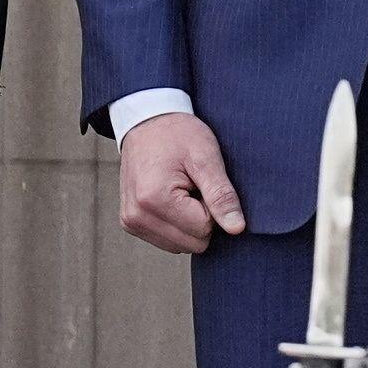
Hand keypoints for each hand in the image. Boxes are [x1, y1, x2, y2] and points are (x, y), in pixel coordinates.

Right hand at [118, 110, 246, 255]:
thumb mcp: (206, 157)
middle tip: (193, 185)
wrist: (147, 121)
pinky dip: (176, 223)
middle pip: (192, 243)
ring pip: (180, 246)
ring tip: (182, 189)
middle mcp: (136, 217)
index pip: (204, 229)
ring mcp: (131, 222)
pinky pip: (167, 241)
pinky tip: (172, 197)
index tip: (202, 180)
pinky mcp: (131, 224)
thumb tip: (237, 229)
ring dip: (188, 221)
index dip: (211, 205)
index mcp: (154, 199)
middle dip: (201, 216)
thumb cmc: (178, 134)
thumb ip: (221, 195)